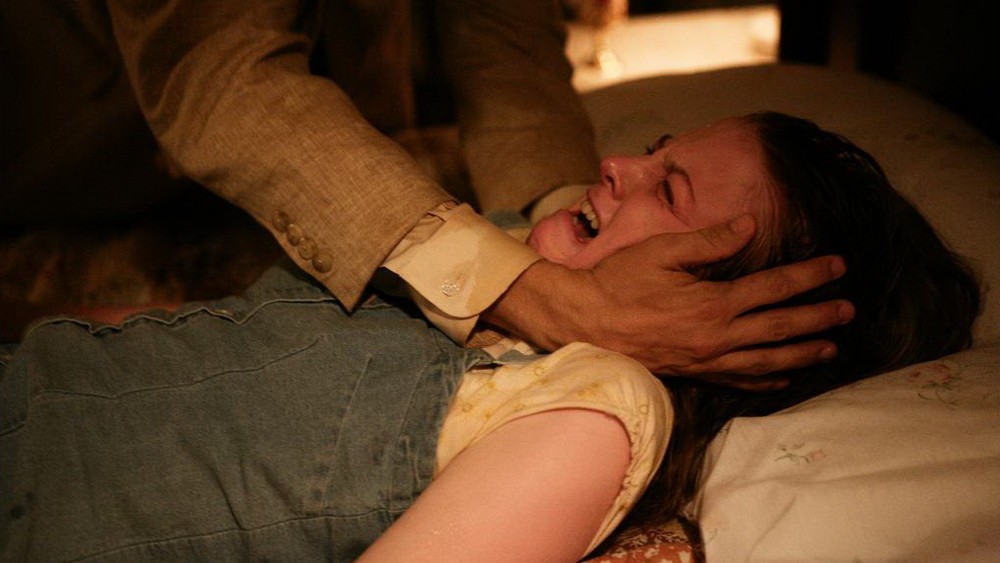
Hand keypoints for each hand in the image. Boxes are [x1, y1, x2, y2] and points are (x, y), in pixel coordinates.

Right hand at [484, 217, 854, 388]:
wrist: (582, 321)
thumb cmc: (619, 281)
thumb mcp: (662, 250)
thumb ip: (710, 241)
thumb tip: (750, 226)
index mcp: (713, 303)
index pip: (774, 287)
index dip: (810, 275)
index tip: (838, 265)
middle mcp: (717, 337)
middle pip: (780, 327)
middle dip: (818, 317)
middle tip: (849, 310)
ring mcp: (706, 360)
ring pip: (767, 361)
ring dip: (802, 354)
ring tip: (831, 348)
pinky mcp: (693, 373)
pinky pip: (738, 381)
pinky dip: (766, 381)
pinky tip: (784, 379)